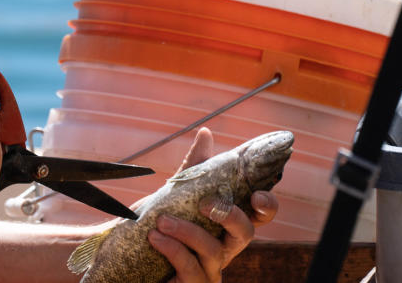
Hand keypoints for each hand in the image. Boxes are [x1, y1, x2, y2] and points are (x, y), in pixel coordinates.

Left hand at [146, 128, 279, 282]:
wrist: (134, 258)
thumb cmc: (164, 226)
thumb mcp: (177, 195)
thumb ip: (195, 168)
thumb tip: (207, 132)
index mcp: (227, 226)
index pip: (259, 217)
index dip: (267, 207)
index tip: (258, 195)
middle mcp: (225, 249)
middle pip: (245, 234)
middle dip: (230, 217)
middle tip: (205, 204)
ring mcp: (211, 270)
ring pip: (213, 251)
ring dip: (187, 232)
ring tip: (161, 221)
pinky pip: (190, 269)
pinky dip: (173, 250)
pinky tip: (155, 237)